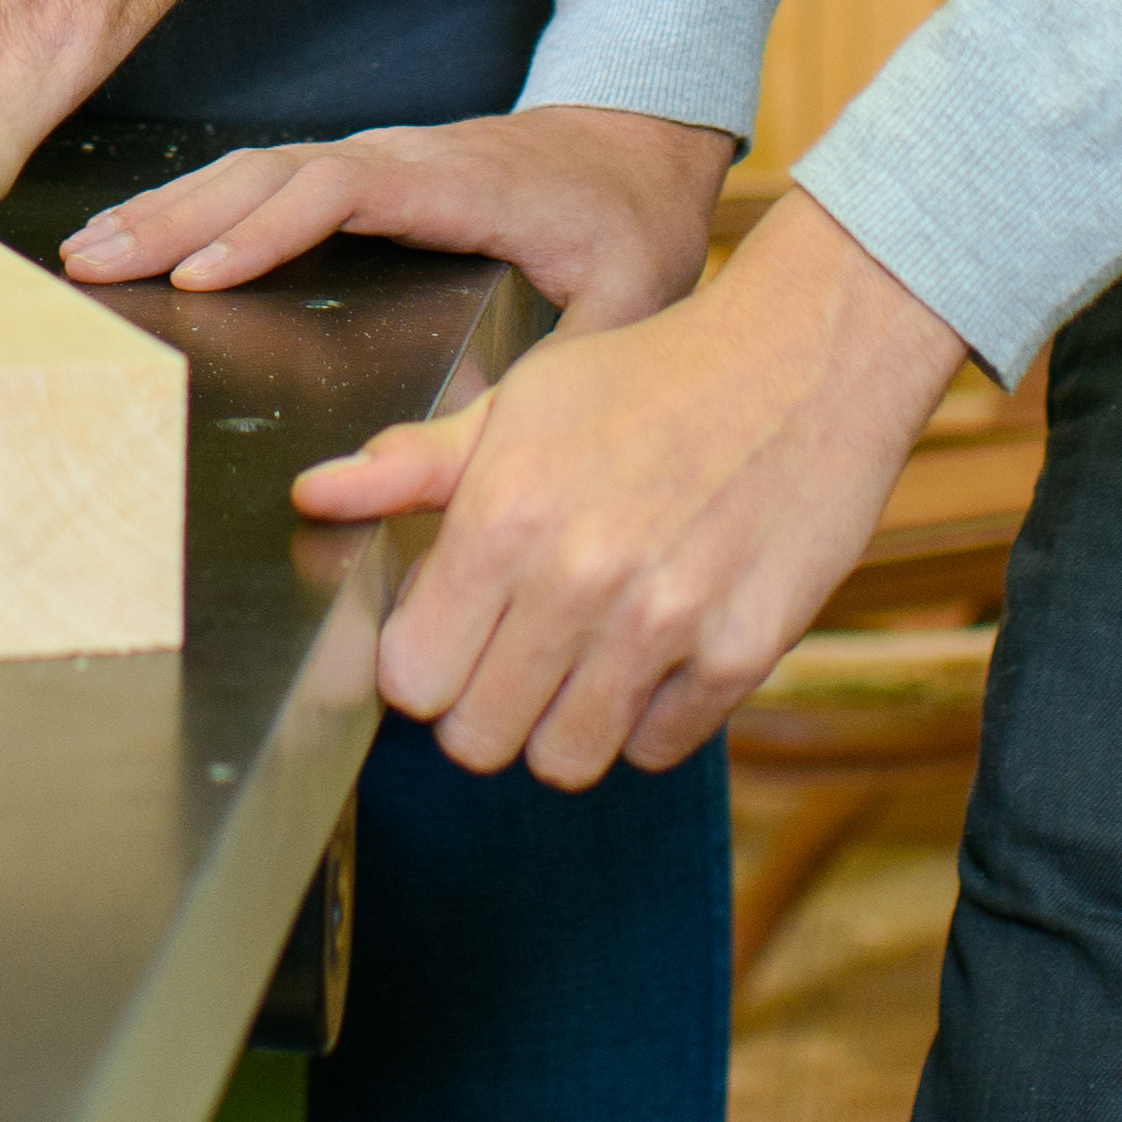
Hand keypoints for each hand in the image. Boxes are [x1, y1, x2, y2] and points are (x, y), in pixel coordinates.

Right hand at [61, 106, 733, 331]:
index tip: (198, 275)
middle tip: (93, 263)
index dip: (264, 231)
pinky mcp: (364, 177)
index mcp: (455, 183)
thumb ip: (567, 366)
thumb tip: (479, 451)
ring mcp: (377, 163)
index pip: (339, 190)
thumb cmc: (633, 224)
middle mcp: (401, 160)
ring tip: (89, 252)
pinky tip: (148, 242)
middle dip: (178, 218)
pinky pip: (269, 185)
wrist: (643, 142)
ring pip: (257, 173)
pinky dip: (200, 207)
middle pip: (270, 173)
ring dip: (172, 209)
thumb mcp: (628, 298)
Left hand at [293, 188, 959, 785]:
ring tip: (582, 657)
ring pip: (564, 763)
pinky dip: (648, 717)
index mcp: (506, 515)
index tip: (448, 632)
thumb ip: (415, 463)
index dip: (420, 663)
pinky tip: (655, 651)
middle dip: (483, 704)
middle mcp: (577, 578)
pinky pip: (656, 750)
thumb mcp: (524, 400)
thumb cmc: (653, 376)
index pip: (409, 679)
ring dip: (562, 723)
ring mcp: (664, 624)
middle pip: (475, 740)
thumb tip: (313, 495)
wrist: (807, 359)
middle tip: (513, 652)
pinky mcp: (742, 652)